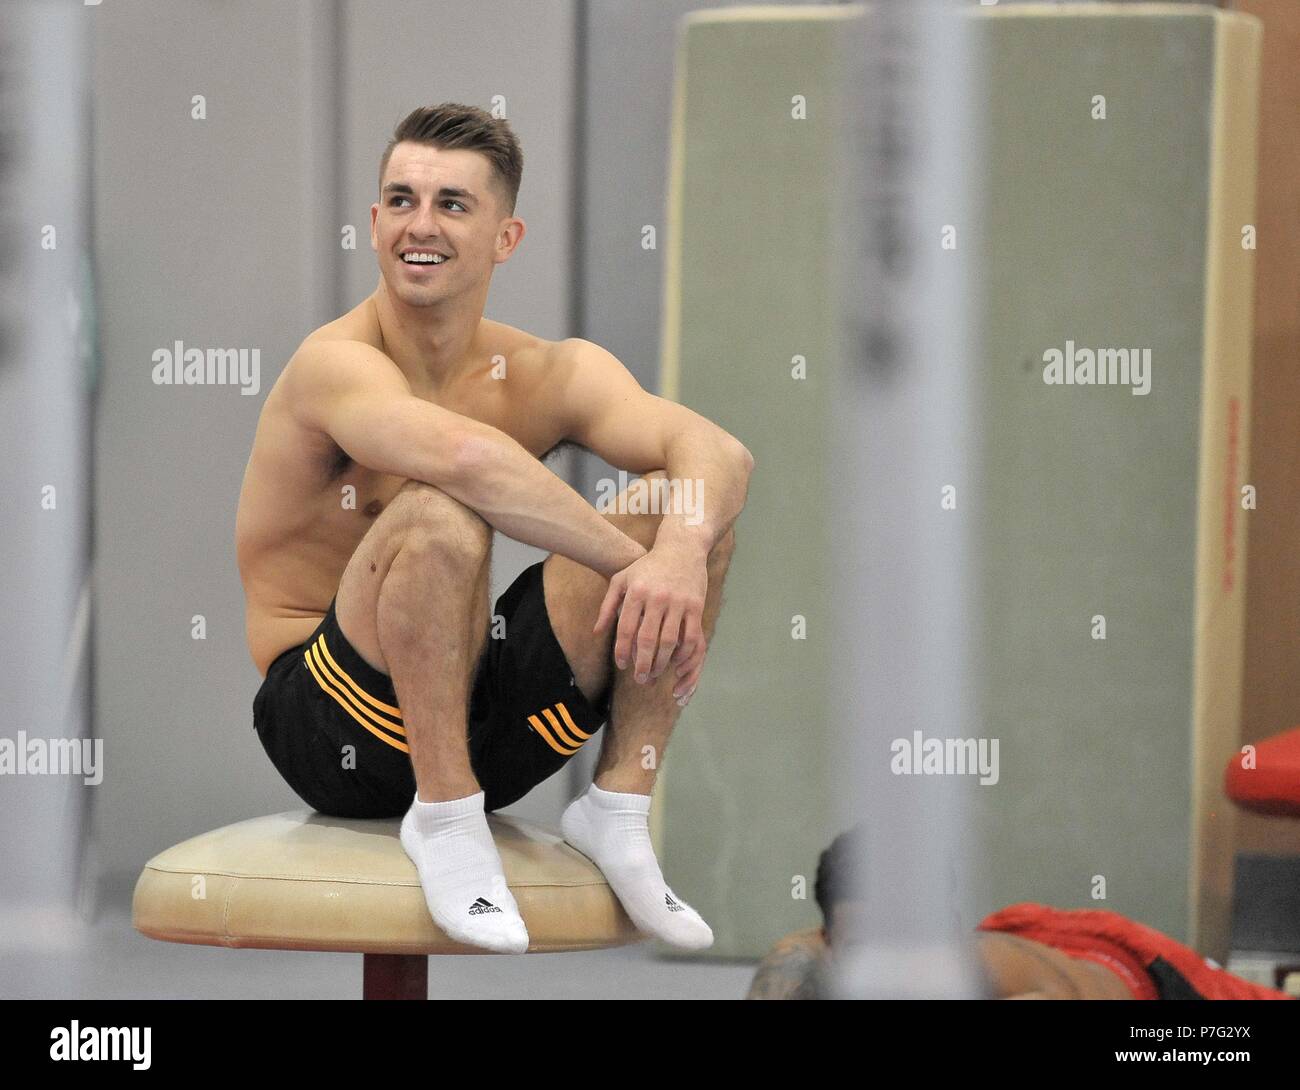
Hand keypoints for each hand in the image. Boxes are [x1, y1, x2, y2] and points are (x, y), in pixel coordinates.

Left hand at [593, 542, 707, 700]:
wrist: (681, 548)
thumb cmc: (648, 566)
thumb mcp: (622, 579)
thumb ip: (607, 606)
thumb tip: (597, 633)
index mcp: (636, 592)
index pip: (626, 628)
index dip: (623, 651)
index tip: (622, 665)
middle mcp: (657, 597)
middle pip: (647, 639)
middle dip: (642, 663)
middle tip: (639, 679)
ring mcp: (678, 602)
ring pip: (669, 641)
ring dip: (662, 662)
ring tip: (655, 674)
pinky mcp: (695, 605)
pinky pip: (690, 636)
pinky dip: (683, 653)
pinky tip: (676, 662)